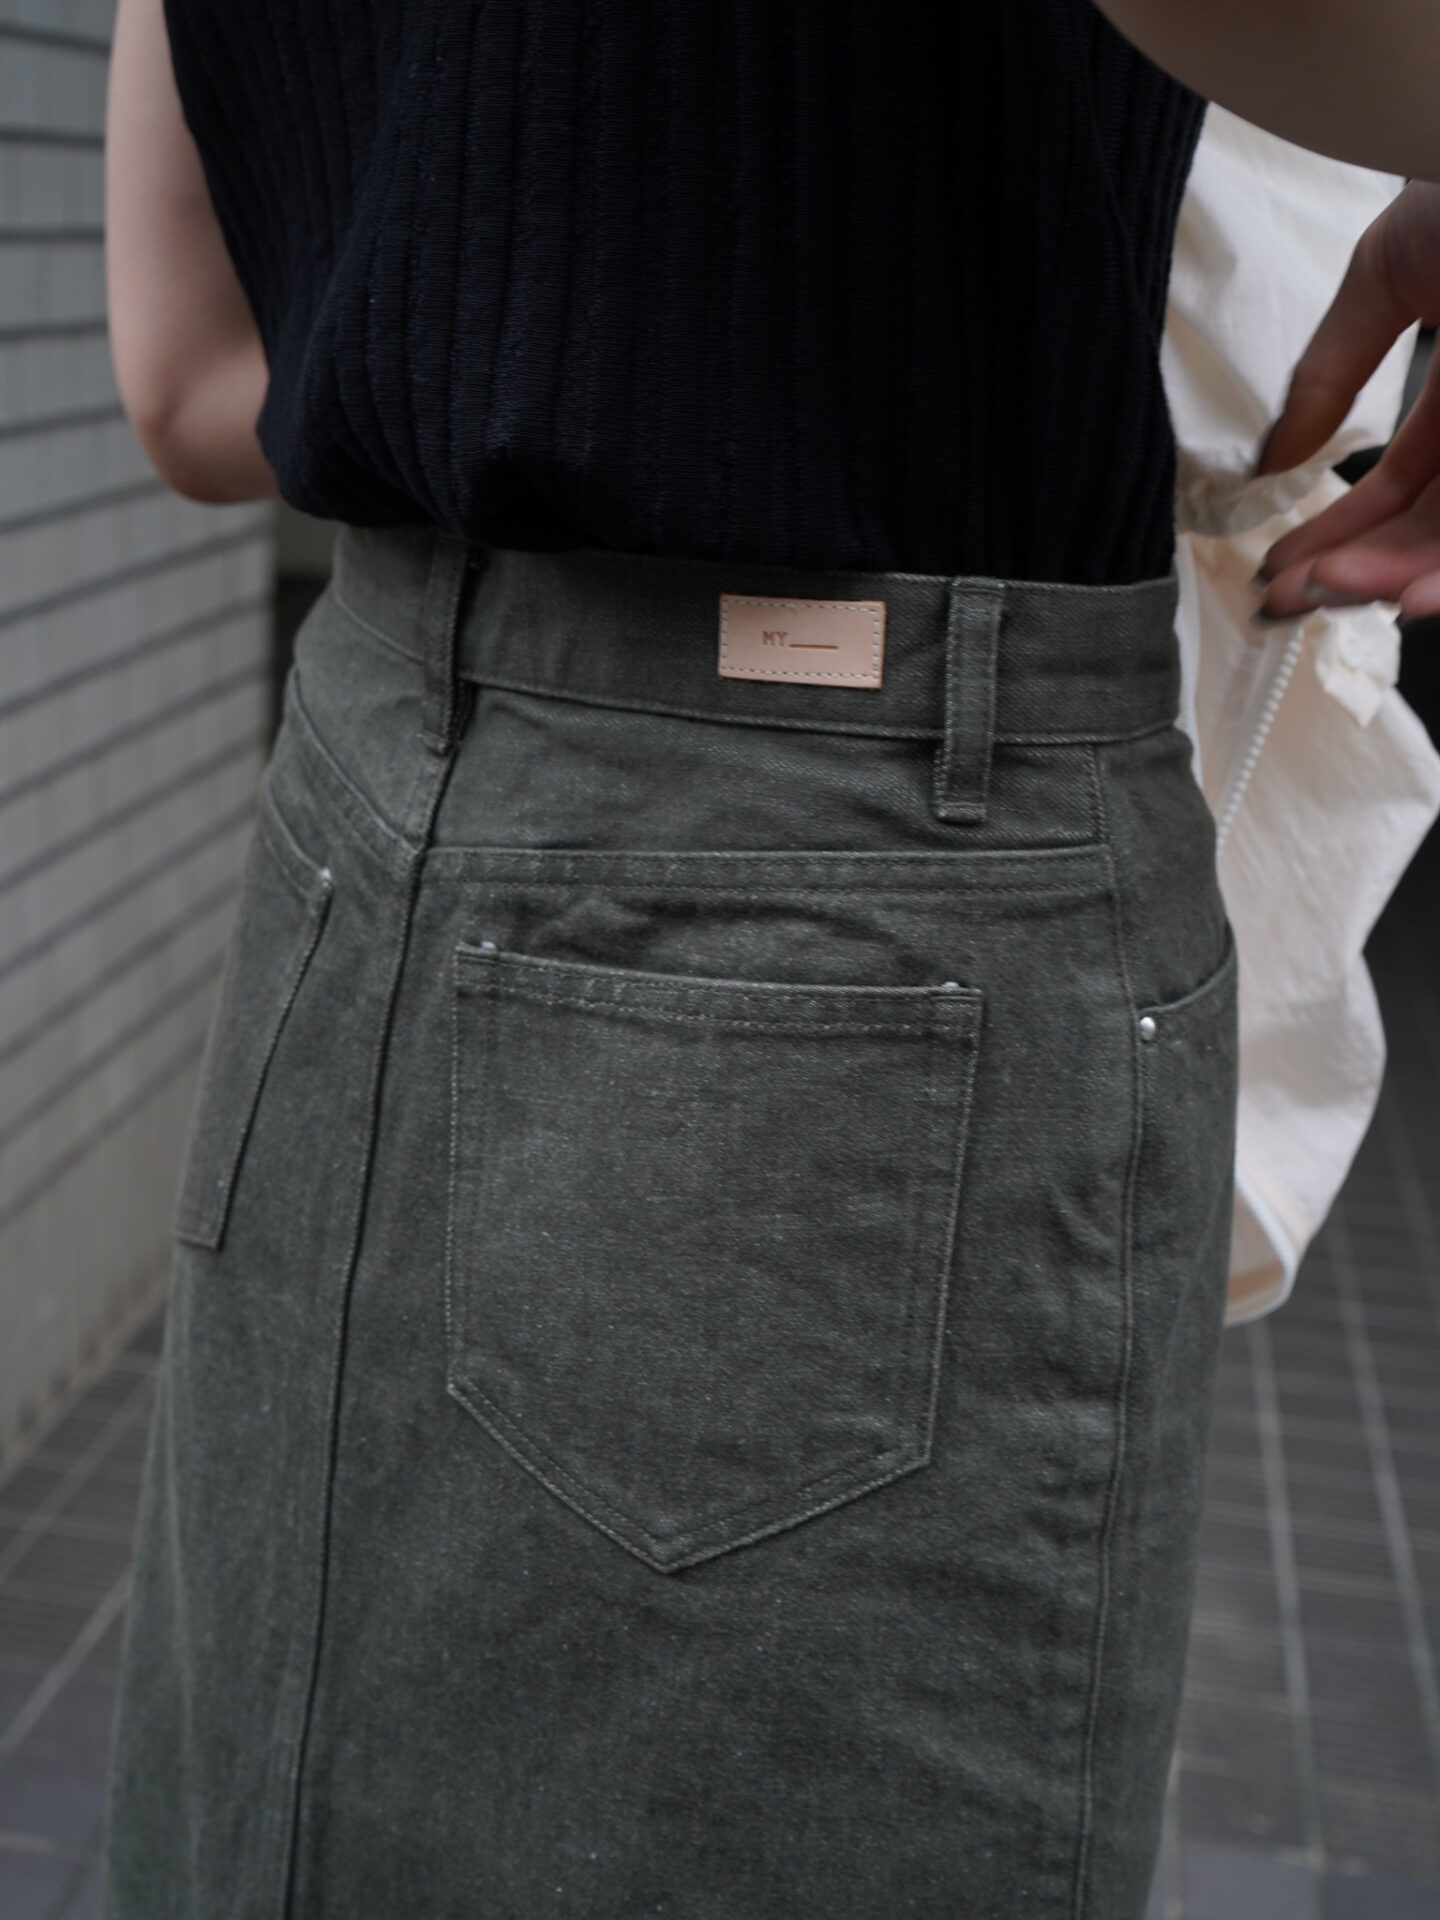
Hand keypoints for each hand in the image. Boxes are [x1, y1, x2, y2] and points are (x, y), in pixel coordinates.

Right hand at [1258, 183, 1439, 621]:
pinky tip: (1410, 596)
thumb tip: (1276, 458)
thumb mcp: (1383, 273)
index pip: (1405, 480)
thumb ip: (1329, 372)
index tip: (1280, 568)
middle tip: (1290, 599)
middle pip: (1433, 524)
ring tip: (1334, 595)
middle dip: (1356, 570)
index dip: (1339, 529)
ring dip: (1399, 581)